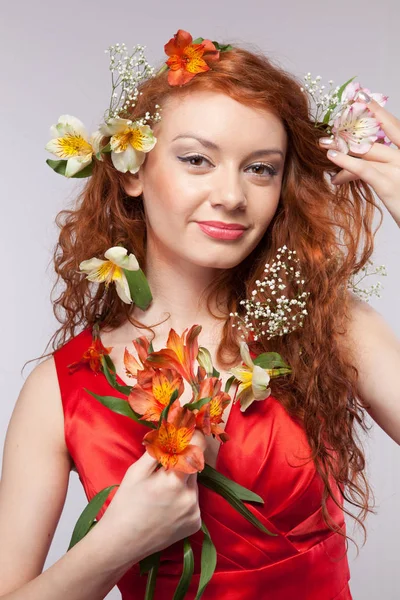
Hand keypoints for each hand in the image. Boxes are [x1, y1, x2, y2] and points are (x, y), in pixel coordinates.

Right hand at [97, 430, 206, 564]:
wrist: (121, 543)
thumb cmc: (125, 503)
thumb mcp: (136, 471)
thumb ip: (158, 450)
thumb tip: (172, 432)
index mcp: (175, 481)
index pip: (196, 448)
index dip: (195, 437)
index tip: (191, 430)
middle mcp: (190, 496)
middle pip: (194, 467)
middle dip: (183, 462)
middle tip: (164, 468)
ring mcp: (195, 512)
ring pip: (194, 485)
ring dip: (183, 481)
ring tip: (162, 492)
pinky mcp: (195, 524)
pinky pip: (193, 502)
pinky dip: (184, 499)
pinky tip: (167, 507)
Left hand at [319, 95, 399, 226]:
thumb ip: (387, 167)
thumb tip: (357, 164)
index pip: (393, 126)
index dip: (376, 111)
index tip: (360, 97)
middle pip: (376, 136)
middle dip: (352, 128)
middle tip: (333, 122)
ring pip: (366, 151)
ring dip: (342, 146)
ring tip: (322, 144)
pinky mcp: (390, 184)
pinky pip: (363, 169)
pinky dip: (345, 162)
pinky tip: (332, 158)